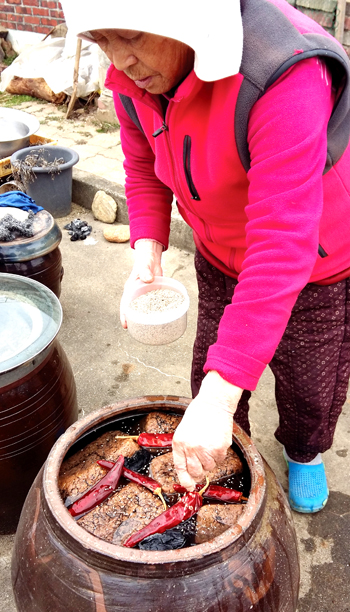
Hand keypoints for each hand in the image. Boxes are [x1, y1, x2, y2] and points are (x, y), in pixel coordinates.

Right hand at [120, 239, 162, 327]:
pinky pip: (155, 304)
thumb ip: (145, 272)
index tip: (125, 325)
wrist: (152, 258)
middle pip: (134, 310)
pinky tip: (162, 317)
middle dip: (134, 321)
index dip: (124, 315)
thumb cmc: (144, 262)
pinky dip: (157, 310)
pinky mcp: (153, 294)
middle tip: (138, 332)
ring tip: (150, 329)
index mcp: (131, 290)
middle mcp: (137, 294)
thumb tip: (148, 279)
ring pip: (144, 309)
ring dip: (146, 318)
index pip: (125, 304)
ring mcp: (145, 295)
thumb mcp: (144, 266)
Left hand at [172, 371, 242, 489]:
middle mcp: (191, 448)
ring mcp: (205, 449)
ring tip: (210, 445)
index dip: (185, 480)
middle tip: (203, 464)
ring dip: (210, 461)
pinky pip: (220, 460)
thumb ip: (185, 448)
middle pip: (196, 472)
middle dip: (199, 472)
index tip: (189, 486)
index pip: (180, 467)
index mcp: (179, 443)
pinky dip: (219, 455)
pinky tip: (216, 442)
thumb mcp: (183, 430)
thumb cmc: (198, 414)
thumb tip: (190, 468)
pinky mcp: (219, 449)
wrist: (214, 403)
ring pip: (209, 467)